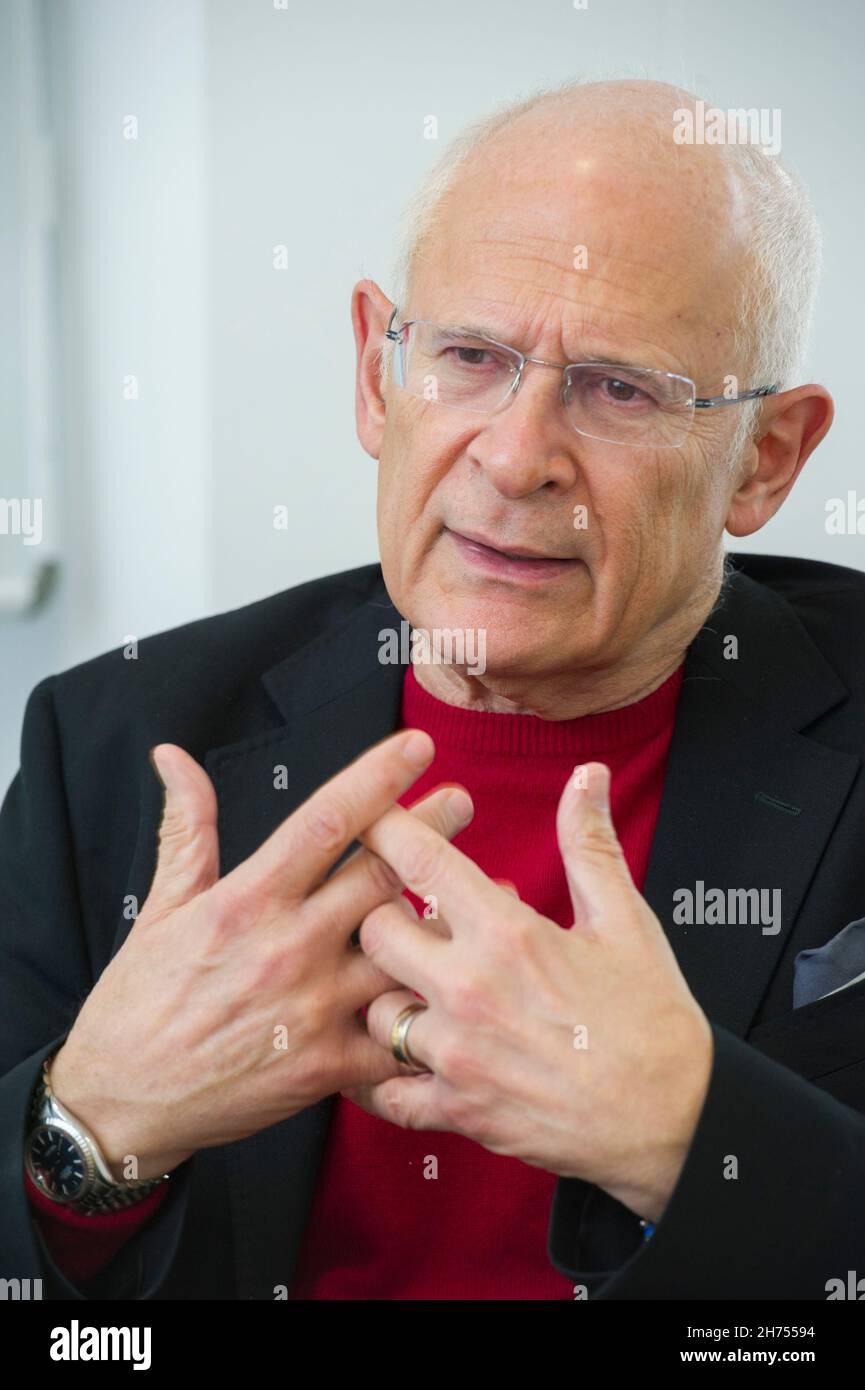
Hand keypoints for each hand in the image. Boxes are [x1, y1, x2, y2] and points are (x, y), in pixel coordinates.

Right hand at [49, 730, 473, 1180]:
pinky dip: (426, 1012)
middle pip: (381, 874)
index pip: (326, 821)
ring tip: (486, 893)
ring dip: (445, 919)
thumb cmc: (140, 999)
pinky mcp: (326, 1065)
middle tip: (463, 802)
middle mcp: (288, 946)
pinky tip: (457, 991)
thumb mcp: (160, 906)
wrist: (122, 1100)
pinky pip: (396, 1035)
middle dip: (431, 832)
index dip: (378, 778)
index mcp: (248, 900)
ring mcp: (313, 1008)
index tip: (415, 747)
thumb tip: (174, 756)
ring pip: (404, 950)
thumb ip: (187, 828)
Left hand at [344, 762, 712, 1222]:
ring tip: (424, 994)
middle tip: (411, 919)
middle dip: (387, 917)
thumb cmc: (653, 1021)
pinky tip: (412, 1061)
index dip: (383, 828)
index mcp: (507, 933)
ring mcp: (457, 1054)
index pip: (418, 859)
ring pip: (374, 1010)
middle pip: (374, 931)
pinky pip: (386, 1092)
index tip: (372, 820)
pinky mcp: (457, 1110)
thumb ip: (589, 843)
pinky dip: (389, 1077)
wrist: (676, 1120)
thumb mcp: (626, 920)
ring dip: (392, 997)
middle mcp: (469, 989)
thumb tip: (585, 777)